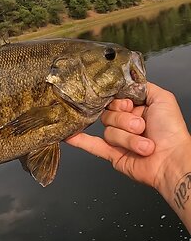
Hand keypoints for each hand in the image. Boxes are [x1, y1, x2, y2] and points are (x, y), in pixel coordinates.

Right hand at [66, 82, 190, 192]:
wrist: (172, 160)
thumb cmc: (172, 132)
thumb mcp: (163, 99)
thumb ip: (142, 86)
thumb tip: (127, 79)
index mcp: (137, 110)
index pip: (115, 100)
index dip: (120, 103)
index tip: (128, 105)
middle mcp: (127, 124)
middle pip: (109, 115)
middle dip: (125, 121)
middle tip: (141, 127)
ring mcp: (119, 140)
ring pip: (108, 131)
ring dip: (128, 138)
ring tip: (144, 144)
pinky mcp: (112, 154)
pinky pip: (93, 145)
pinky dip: (80, 141)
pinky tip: (69, 136)